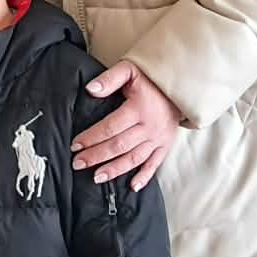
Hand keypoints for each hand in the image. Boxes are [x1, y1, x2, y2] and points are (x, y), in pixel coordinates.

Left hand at [73, 60, 182, 191]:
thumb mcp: (129, 70)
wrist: (181, 85)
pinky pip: (154, 164)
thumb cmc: (150, 78)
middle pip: (119, 146)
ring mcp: (158, 139)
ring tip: (97, 177)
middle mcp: (149, 127)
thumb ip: (110, 79)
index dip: (92, 137)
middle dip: (96, 156)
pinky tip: (132, 187)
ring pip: (134, 158)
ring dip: (115, 169)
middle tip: (77, 164)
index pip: (110, 127)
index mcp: (138, 109)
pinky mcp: (165, 145)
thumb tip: (91, 89)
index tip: (75, 144)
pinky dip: (144, 176)